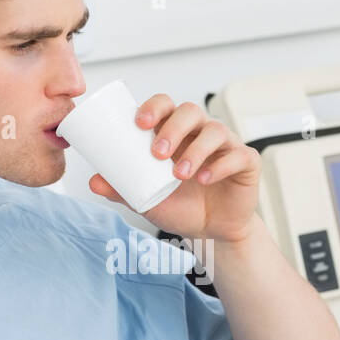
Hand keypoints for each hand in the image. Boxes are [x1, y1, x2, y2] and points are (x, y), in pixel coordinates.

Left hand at [87, 95, 261, 243]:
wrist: (212, 233)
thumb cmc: (182, 207)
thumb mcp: (147, 200)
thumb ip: (122, 189)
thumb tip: (93, 181)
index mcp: (176, 132)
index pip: (166, 106)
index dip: (154, 107)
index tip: (140, 124)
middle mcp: (201, 132)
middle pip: (190, 111)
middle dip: (173, 128)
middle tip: (157, 153)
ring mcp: (226, 145)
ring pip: (214, 131)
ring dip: (195, 150)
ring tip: (180, 174)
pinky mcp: (246, 162)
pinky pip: (237, 155)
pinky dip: (219, 166)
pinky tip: (204, 179)